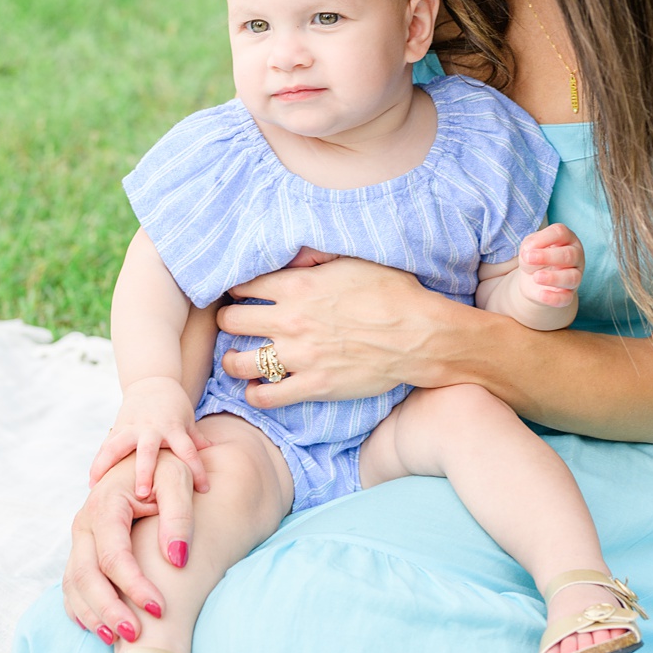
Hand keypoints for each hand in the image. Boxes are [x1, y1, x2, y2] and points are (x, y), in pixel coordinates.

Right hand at [62, 452, 197, 642]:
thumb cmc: (167, 469)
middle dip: (110, 609)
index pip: (114, 556)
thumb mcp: (179, 479)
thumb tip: (177, 558)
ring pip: (74, 585)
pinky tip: (101, 628)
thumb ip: (179, 516)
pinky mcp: (81, 550)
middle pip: (86, 576)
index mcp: (105, 506)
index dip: (134, 585)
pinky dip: (82, 609)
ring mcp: (79, 540)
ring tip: (117, 639)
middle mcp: (84, 525)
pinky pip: (72, 586)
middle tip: (137, 634)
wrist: (147, 457)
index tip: (160, 608)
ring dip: (93, 615)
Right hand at [90, 376, 210, 497]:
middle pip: (148, 451)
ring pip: (117, 447)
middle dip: (145, 472)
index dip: (197, 469)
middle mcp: (152, 429)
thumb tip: (211, 450)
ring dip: (108, 466)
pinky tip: (93, 481)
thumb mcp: (187, 420)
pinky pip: (106, 447)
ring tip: (98, 487)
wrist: (152, 381)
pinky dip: (98, 463)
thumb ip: (196, 438)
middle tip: (143, 494)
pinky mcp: (118, 428)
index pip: (189, 451)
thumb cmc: (174, 406)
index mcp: (174, 428)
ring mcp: (132, 428)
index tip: (203, 489)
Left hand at [214, 253, 445, 408]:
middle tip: (240, 325)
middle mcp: (290, 319)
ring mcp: (299, 355)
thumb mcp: (355, 260)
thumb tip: (293, 257)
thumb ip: (317, 256)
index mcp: (298, 285)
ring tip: (240, 358)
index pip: (243, 286)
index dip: (239, 291)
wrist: (420, 334)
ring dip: (233, 359)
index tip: (244, 296)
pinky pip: (264, 395)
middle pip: (232, 320)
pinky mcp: (312, 385)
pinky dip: (255, 393)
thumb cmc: (394, 293)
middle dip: (231, 321)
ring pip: (238, 361)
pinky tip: (259, 387)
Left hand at [516, 224, 583, 308]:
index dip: (544, 238)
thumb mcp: (529, 248)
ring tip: (536, 277)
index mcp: (567, 239)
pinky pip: (566, 298)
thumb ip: (529, 247)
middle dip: (548, 256)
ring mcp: (575, 276)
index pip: (561, 233)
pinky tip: (541, 294)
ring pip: (572, 278)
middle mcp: (576, 256)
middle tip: (529, 258)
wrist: (533, 280)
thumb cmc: (535, 258)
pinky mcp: (569, 295)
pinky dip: (554, 298)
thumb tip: (529, 253)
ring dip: (554, 277)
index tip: (527, 248)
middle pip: (569, 254)